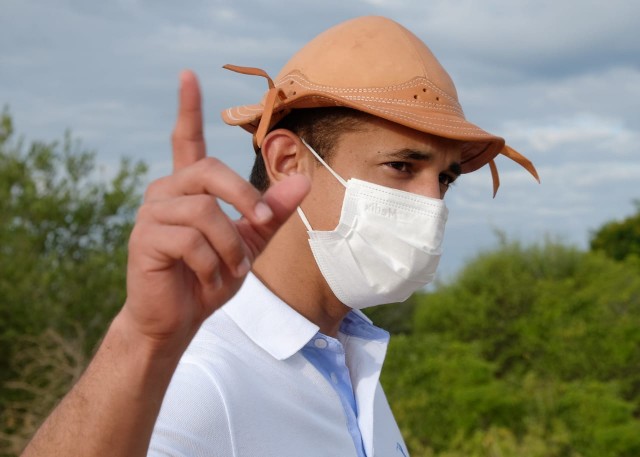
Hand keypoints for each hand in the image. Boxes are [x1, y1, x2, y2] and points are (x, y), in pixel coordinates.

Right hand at [122, 70, 309, 352]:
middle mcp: (166, 192)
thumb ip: (272, 211)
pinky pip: (191, 241)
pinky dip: (212, 265)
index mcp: (189, 188)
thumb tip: (304, 178)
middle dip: (244, 197)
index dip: (188, 108)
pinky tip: (210, 280)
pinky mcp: (144, 239)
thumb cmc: (211, 276)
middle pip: (210, 170)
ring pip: (205, 212)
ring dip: (230, 246)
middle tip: (261, 223)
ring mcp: (151, 214)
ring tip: (231, 269)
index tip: (187, 74)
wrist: (179, 319)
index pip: (185, 140)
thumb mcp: (250, 242)